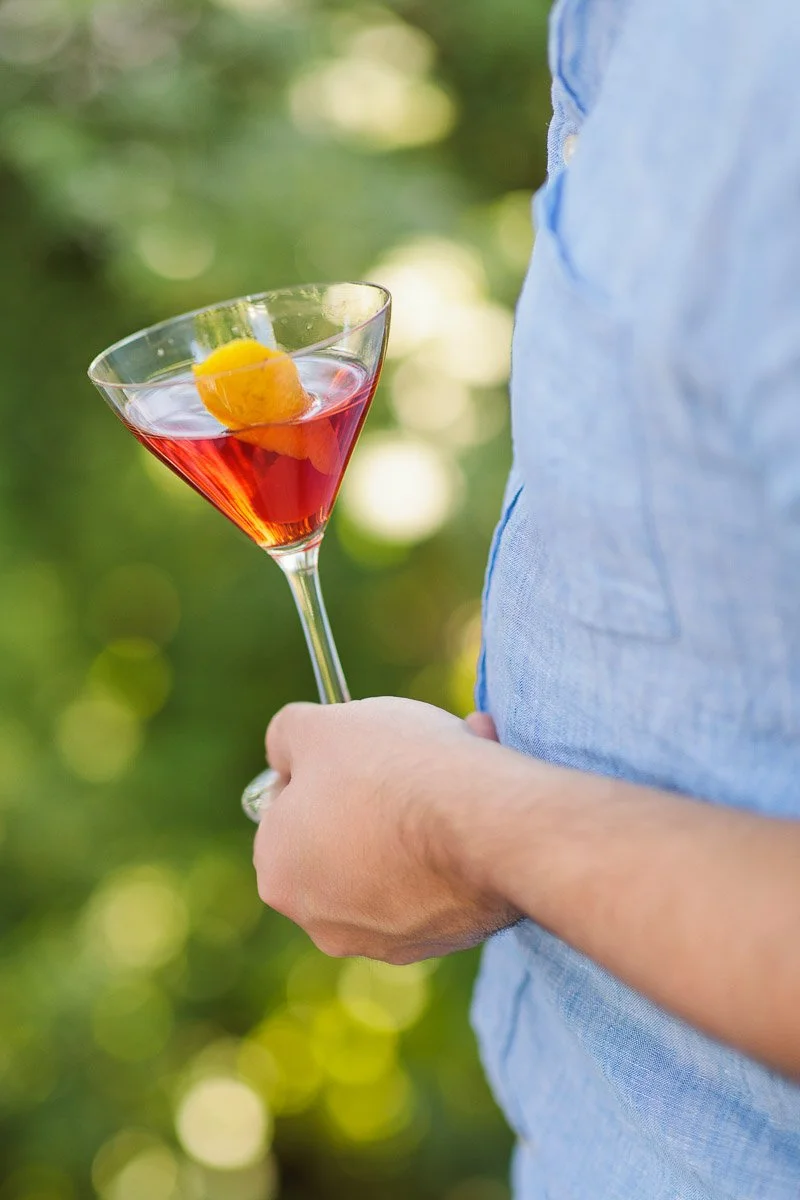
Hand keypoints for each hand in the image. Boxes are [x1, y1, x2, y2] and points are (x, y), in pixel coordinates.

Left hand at [252, 697, 516, 962]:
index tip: (357, 749)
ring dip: (417, 818)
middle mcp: (320, 920)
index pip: (285, 810)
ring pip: (393, 861)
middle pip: (341, 838)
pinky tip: (477, 810)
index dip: (321, 769)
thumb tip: (285, 750)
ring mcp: (384, 938)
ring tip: (456, 771)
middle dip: (372, 796)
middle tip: (410, 753)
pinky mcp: (441, 943)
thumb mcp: (320, 727)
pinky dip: (452, 848)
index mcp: (277, 871)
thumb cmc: (393, 770)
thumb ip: (287, 735)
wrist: (484, 825)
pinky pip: (439, 884)